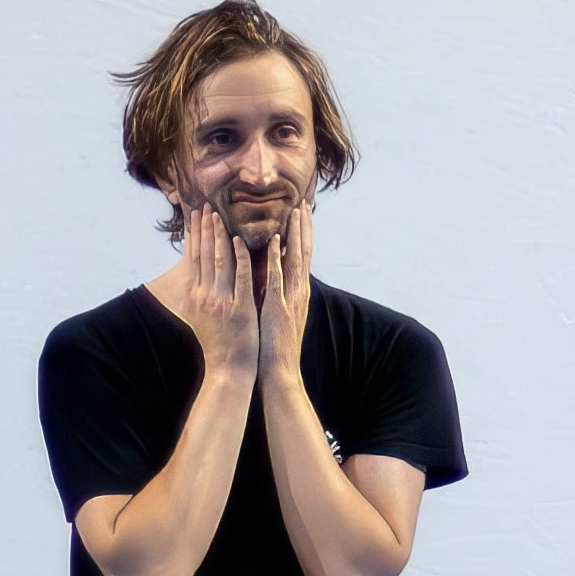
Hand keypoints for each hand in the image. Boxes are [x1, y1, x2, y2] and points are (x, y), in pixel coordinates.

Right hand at [156, 197, 254, 374]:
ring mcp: (221, 301)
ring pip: (219, 261)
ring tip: (219, 214)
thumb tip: (197, 273)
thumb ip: (201, 292)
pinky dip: (240, 256)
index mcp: (196, 295)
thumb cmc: (218, 342)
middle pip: (203, 254)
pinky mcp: (239, 308)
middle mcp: (205, 295)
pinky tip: (240, 239)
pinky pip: (240, 276)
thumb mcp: (201, 314)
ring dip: (219, 235)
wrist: (228, 369)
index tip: (195, 213)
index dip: (194, 234)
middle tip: (205, 205)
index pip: (193, 257)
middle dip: (204, 228)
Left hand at [247, 190, 316, 375]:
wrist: (279, 372)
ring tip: (295, 212)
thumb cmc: (273, 345)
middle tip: (304, 204)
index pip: (301, 257)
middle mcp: (298, 292)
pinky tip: (276, 241)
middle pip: (303, 253)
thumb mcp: (278, 314)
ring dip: (295, 235)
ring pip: (295, 260)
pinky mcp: (279, 308)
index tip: (301, 213)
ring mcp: (291, 299)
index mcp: (297, 293)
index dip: (302, 235)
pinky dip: (277, 258)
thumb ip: (277, 293)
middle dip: (304, 228)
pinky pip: (278, 278)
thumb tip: (270, 274)